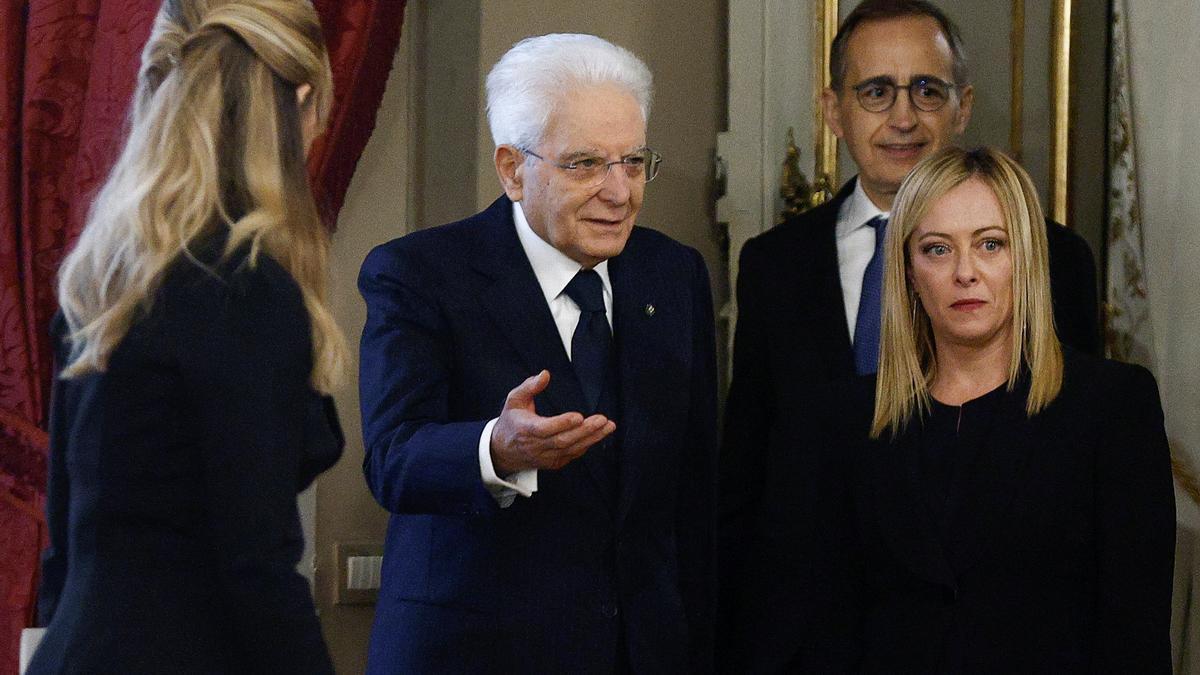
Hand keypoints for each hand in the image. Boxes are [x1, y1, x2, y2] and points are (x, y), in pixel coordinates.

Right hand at [490, 370, 615, 474]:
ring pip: (571, 449)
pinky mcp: (553, 462)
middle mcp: (536, 446)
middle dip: (585, 431)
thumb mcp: (514, 400)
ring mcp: (546, 457)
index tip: (578, 416)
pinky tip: (598, 435)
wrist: (503, 451)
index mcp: (526, 429)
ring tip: (608, 426)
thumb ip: (529, 386)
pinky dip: (586, 445)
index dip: (562, 423)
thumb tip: (545, 374)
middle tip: (602, 420)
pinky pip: (572, 455)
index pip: (545, 428)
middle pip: (563, 440)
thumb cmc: (512, 422)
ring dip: (592, 438)